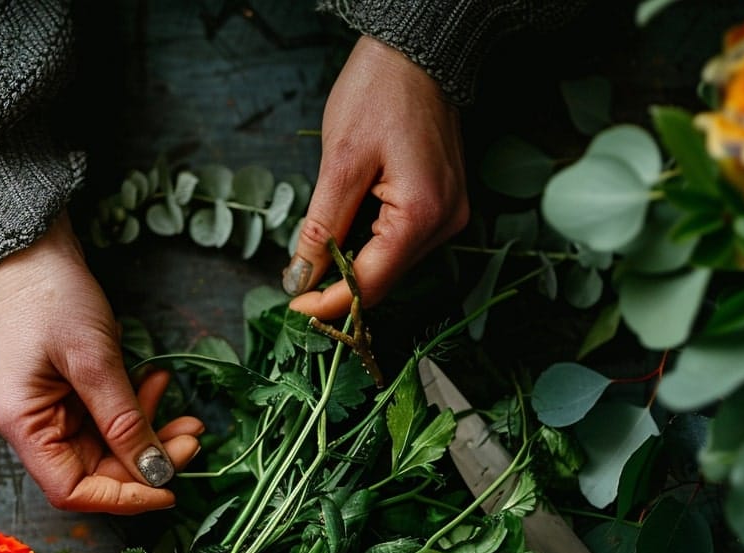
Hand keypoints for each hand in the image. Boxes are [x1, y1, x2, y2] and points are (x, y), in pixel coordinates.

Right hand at [0, 211, 203, 513]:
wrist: (33, 248)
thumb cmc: (51, 298)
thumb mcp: (93, 361)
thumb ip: (124, 421)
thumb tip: (154, 472)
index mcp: (24, 426)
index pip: (73, 490)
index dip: (123, 498)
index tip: (169, 488)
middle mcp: (34, 427)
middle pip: (97, 471)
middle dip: (148, 462)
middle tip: (192, 440)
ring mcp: (53, 410)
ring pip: (110, 446)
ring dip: (151, 435)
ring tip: (189, 418)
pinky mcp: (71, 392)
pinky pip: (111, 417)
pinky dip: (139, 408)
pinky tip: (160, 384)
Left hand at [282, 36, 468, 319]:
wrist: (417, 52)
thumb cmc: (379, 92)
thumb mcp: (340, 161)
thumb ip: (321, 228)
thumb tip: (301, 277)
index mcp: (422, 215)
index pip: (371, 282)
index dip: (330, 302)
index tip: (293, 309)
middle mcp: (445, 223)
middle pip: (385, 279)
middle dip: (341, 289)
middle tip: (296, 290)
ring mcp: (450, 215)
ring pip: (394, 264)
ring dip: (355, 268)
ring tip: (315, 264)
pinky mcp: (444, 204)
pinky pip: (403, 242)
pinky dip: (372, 247)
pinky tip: (346, 239)